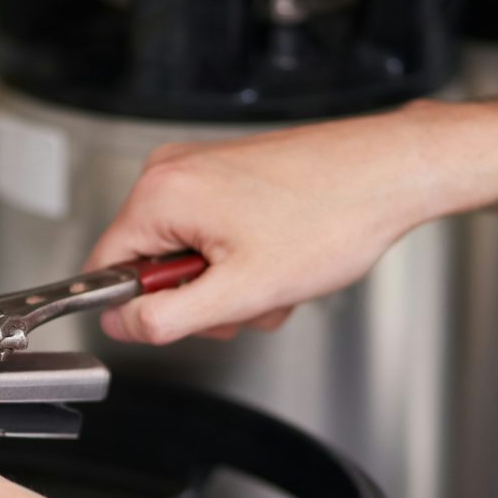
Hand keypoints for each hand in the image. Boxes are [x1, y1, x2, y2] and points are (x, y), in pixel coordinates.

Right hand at [84, 64, 497, 346]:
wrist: (391, 173)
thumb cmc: (333, 216)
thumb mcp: (240, 292)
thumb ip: (167, 319)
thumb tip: (122, 326)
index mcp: (163, 194)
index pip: (106, 267)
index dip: (140, 309)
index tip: (181, 321)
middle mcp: (175, 172)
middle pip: (151, 265)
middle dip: (199, 300)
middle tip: (246, 300)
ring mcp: (204, 171)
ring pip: (188, 257)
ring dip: (229, 286)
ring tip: (273, 280)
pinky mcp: (230, 177)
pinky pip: (213, 236)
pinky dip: (243, 262)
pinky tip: (280, 263)